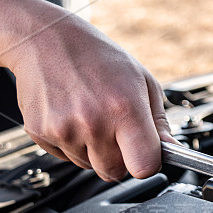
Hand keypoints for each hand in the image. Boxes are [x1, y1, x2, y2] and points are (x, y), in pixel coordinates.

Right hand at [0, 0, 174, 181]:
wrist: (48, 39)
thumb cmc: (100, 58)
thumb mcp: (143, 81)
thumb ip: (159, 122)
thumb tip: (172, 150)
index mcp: (125, 108)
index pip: (143, 166)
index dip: (148, 163)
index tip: (148, 153)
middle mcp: (93, 122)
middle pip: (115, 172)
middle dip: (121, 158)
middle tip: (118, 131)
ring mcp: (64, 130)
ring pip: (89, 166)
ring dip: (95, 151)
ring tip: (93, 116)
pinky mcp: (40, 133)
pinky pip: (65, 157)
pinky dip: (73, 144)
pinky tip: (74, 116)